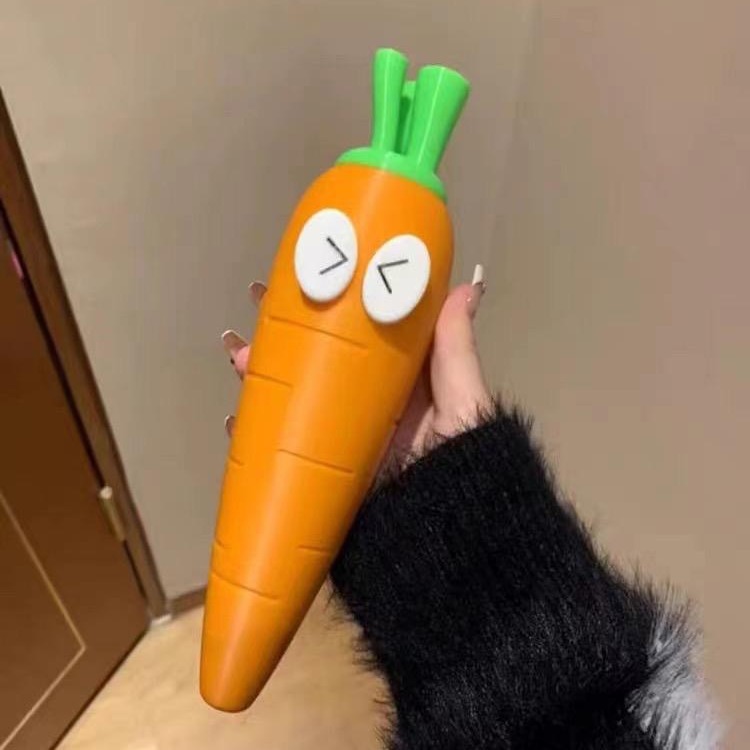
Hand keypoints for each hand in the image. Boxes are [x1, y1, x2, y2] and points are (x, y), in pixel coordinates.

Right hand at [221, 266, 489, 461]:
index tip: (298, 281)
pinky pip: (282, 448)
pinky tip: (235, 421)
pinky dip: (255, 435)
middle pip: (316, 365)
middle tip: (254, 305)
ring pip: (293, 401)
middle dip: (284, 336)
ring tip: (237, 356)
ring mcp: (339, 439)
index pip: (355, 336)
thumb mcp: (462, 401)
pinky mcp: (322, 472)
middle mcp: (364, 407)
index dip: (327, 309)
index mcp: (396, 384)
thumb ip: (455, 349)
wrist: (445, 533)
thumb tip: (463, 288)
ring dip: (261, 377)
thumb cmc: (460, 461)